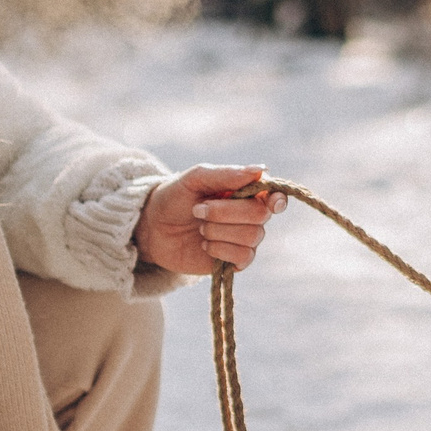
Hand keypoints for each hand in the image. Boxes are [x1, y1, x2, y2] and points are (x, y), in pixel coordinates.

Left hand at [134, 165, 288, 273]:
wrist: (152, 228)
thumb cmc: (175, 197)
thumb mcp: (195, 178)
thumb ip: (226, 174)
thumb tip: (261, 169)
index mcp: (245, 191)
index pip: (274, 195)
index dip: (277, 199)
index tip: (272, 202)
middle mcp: (250, 215)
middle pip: (261, 215)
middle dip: (226, 212)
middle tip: (198, 210)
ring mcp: (243, 239)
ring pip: (252, 236)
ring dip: (219, 231)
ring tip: (199, 228)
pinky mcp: (233, 260)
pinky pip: (243, 257)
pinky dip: (220, 250)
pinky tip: (205, 245)